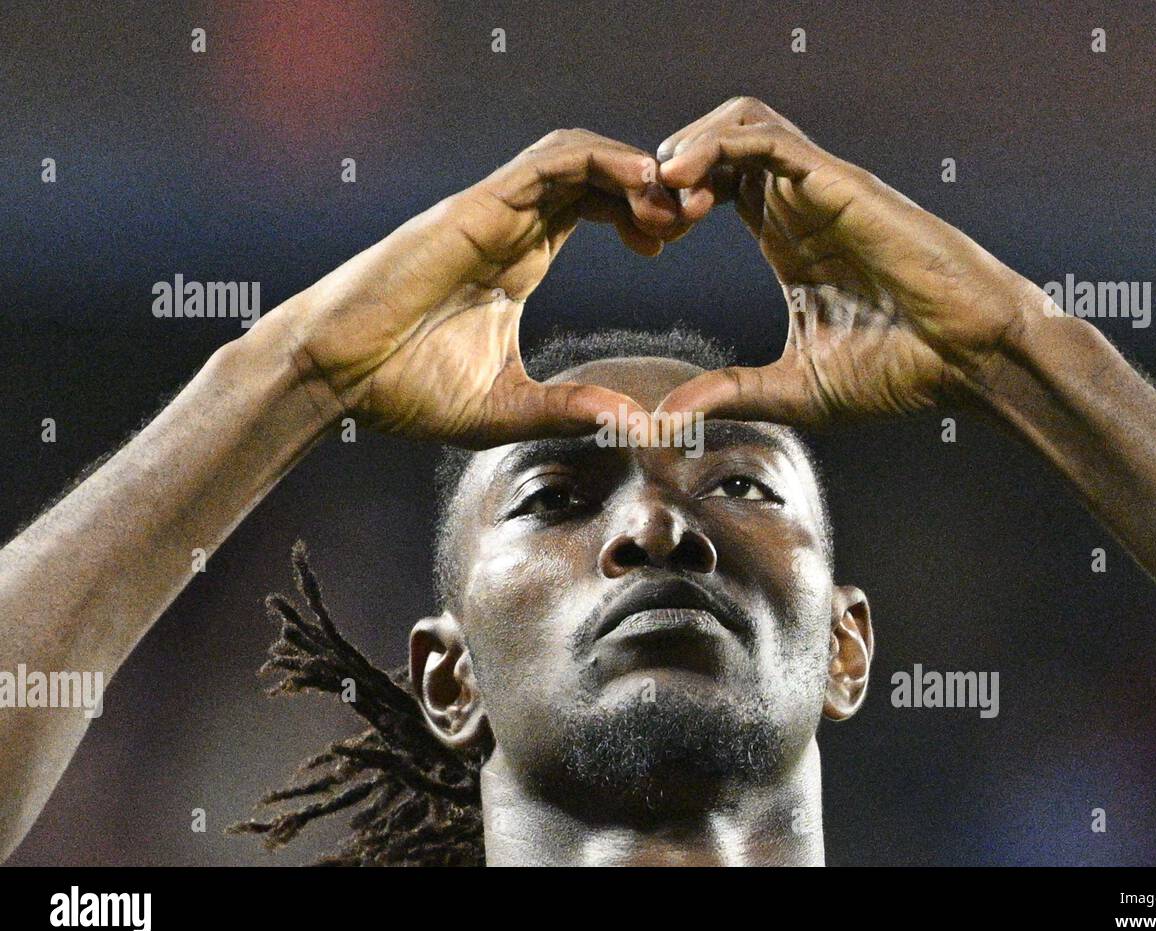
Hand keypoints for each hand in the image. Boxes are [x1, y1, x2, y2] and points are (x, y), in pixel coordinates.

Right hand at [251, 129, 681, 445]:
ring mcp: (494, 211)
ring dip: (635, 167)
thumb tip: (634, 424)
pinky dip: (602, 159)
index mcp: (520, 258)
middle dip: (652, 186)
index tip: (671, 247)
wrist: (336, 375)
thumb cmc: (404, 390)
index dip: (640, 214)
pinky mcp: (478, 207)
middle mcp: (512, 225)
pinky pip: (551, 161)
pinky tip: (644, 181)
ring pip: (579, 156)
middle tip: (693, 218)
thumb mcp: (507, 408)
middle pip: (596, 176)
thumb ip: (569, 410)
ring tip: (675, 205)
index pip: (592, 208)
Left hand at [653, 97, 1044, 424]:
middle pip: (719, 147)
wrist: (967, 359)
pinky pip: (763, 136)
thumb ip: (729, 393)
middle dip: (669, 171)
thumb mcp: (793, 389)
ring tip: (664, 193)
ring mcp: (818, 190)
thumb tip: (666, 419)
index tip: (646, 242)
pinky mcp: (835, 181)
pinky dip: (715, 145)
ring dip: (688, 147)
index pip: (715, 190)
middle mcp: (799, 207)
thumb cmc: (900, 372)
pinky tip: (684, 181)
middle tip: (646, 217)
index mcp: (788, 242)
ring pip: (737, 124)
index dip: (671, 203)